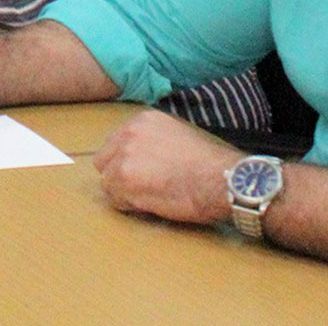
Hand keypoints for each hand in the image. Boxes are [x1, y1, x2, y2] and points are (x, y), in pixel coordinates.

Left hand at [93, 109, 238, 224]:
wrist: (222, 179)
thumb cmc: (210, 165)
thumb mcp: (178, 136)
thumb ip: (154, 142)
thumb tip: (142, 159)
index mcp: (143, 120)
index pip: (116, 144)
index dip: (127, 163)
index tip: (141, 174)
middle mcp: (129, 132)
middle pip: (105, 161)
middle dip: (119, 176)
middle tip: (143, 188)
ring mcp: (124, 155)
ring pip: (108, 182)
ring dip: (125, 193)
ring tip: (152, 197)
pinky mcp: (124, 178)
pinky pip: (115, 198)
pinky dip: (130, 206)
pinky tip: (152, 204)